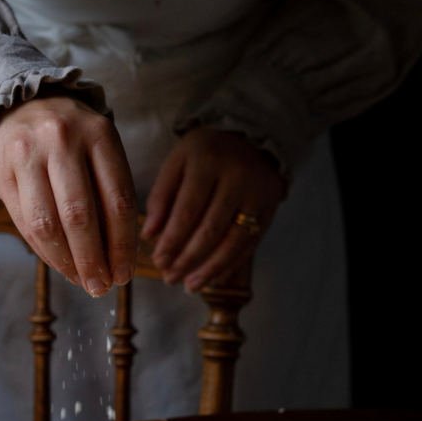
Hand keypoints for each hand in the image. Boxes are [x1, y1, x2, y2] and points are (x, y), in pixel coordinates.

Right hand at [0, 93, 137, 295]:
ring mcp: (27, 153)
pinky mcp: (0, 168)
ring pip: (48, 224)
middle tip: (101, 287)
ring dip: (66, 262)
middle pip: (80, 216)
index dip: (122, 245)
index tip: (125, 274)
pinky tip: (60, 265)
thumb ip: (109, 194)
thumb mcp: (99, 151)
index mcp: (98, 134)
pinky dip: (44, 251)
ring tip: (81, 281)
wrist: (18, 106)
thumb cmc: (71, 139)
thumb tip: (118, 258)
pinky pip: (24, 222)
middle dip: (93, 260)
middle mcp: (62, 140)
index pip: (117, 201)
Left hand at [142, 128, 283, 290]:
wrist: (251, 135)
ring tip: (190, 285)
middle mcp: (237, 176)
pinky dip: (232, 264)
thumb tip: (149, 234)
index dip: (172, 240)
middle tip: (171, 278)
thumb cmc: (205, 153)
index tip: (159, 261)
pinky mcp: (272, 205)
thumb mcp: (178, 162)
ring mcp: (258, 192)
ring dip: (210, 268)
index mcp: (207, 161)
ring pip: (234, 240)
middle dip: (188, 259)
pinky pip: (252, 242)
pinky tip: (215, 278)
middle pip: (211, 229)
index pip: (187, 210)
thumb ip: (161, 195)